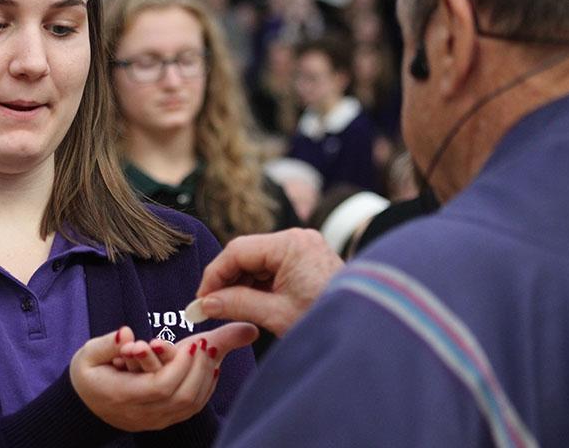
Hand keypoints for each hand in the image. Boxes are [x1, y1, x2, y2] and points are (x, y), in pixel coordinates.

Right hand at [71, 323, 257, 430]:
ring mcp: (154, 420)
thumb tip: (127, 334)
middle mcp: (141, 413)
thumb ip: (107, 344)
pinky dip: (205, 388)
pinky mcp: (163, 420)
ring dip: (205, 377)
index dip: (180, 366)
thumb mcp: (88, 355)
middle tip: (204, 343)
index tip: (190, 344)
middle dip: (199, 368)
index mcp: (122, 395)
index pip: (161, 386)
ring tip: (209, 351)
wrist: (86, 406)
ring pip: (191, 406)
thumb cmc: (88, 376)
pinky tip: (210, 368)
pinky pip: (191, 409)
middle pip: (182, 398)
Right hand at [195, 229, 343, 335]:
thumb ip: (236, 304)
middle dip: (227, 280)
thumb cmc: (326, 320)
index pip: (237, 251)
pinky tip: (249, 303)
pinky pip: (274, 266)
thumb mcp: (275, 314)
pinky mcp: (308, 259)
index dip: (214, 275)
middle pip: (247, 253)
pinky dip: (259, 284)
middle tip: (209, 306)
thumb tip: (204, 304)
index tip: (201, 299)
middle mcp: (298, 238)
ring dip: (242, 283)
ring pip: (259, 261)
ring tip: (228, 308)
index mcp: (290, 245)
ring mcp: (305, 247)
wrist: (367, 331)